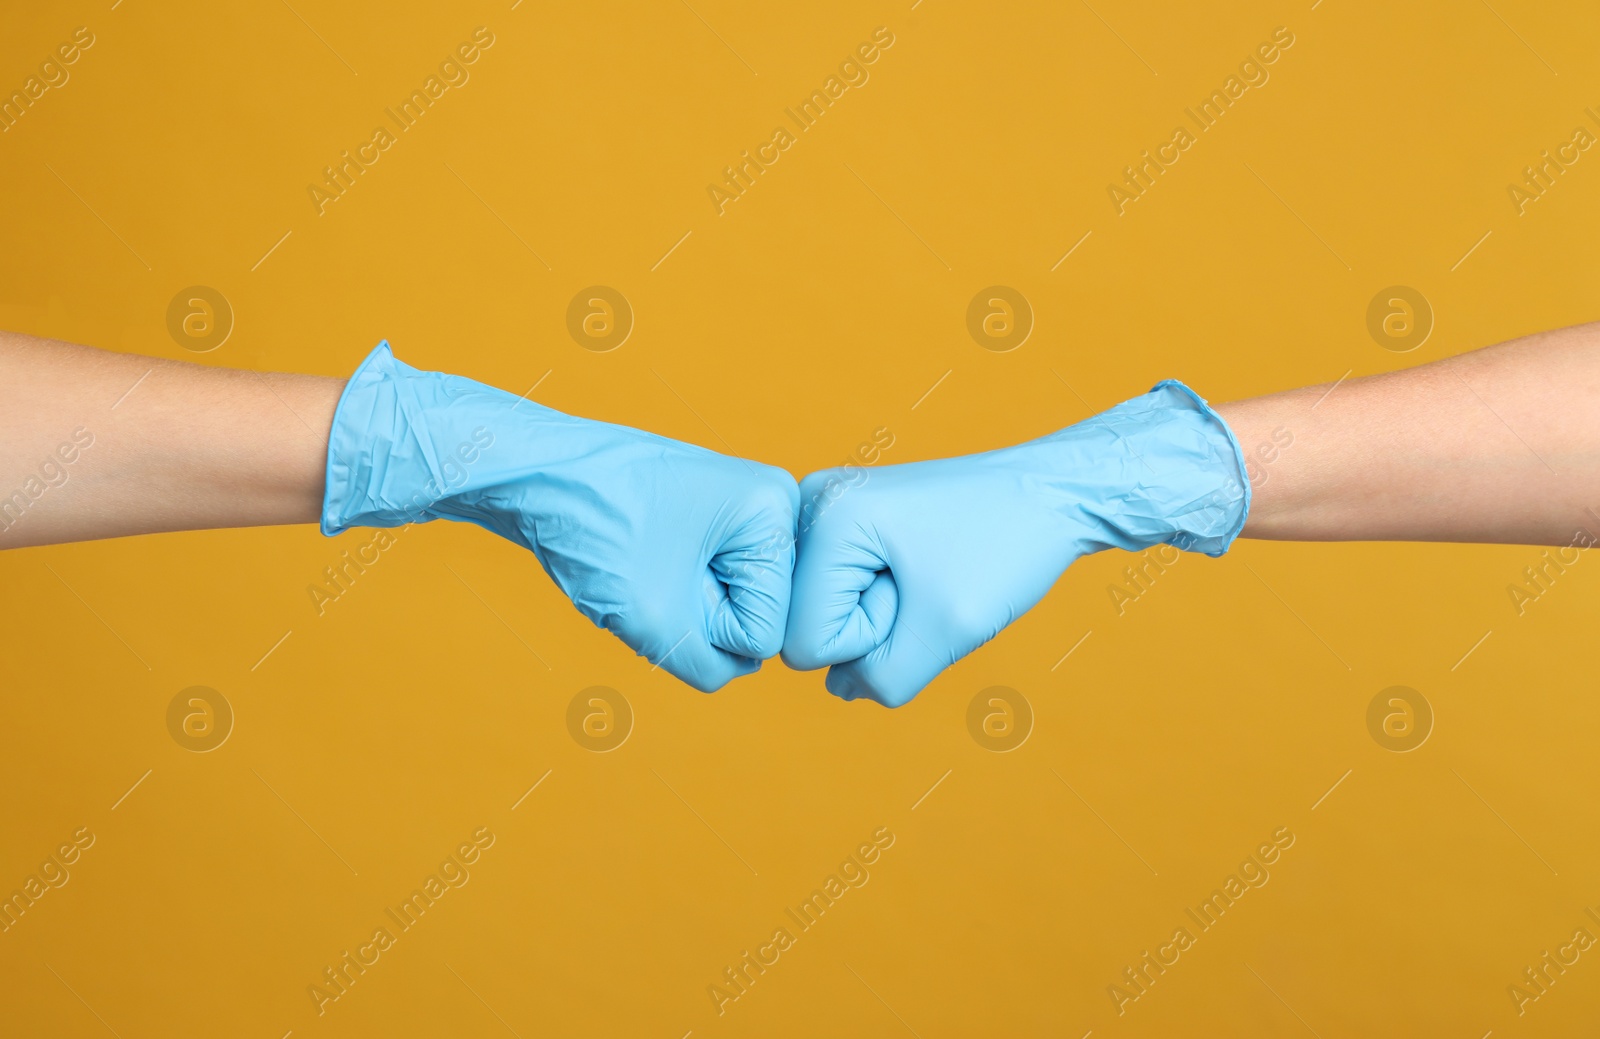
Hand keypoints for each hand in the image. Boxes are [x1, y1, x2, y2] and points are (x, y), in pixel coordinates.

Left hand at [322, 343, 798, 691]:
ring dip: (678, 609)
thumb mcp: (658, 623)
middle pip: (754, 619)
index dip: (708, 629)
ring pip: (725, 610)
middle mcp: (773, 508)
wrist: (530, 472)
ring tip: (641, 565)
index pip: (768, 632)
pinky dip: (666, 594)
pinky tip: (639, 562)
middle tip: (649, 571)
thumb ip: (714, 667)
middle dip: (697, 618)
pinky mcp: (711, 523)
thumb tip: (741, 663)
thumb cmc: (593, 530)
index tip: (664, 577)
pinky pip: (703, 591)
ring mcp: (741, 513)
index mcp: (778, 514)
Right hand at [782, 381, 1248, 705]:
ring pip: (827, 616)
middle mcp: (810, 506)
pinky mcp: (843, 522)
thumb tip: (841, 688)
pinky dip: (885, 600)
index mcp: (825, 518)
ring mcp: (823, 511)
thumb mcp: (947, 630)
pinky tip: (919, 568)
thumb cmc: (1009, 545)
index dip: (871, 639)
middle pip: (809, 628)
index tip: (921, 589)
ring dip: (883, 616)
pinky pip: (843, 596)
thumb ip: (883, 678)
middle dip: (873, 627)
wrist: (1049, 492)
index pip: (805, 643)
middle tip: (928, 579)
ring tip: (928, 571)